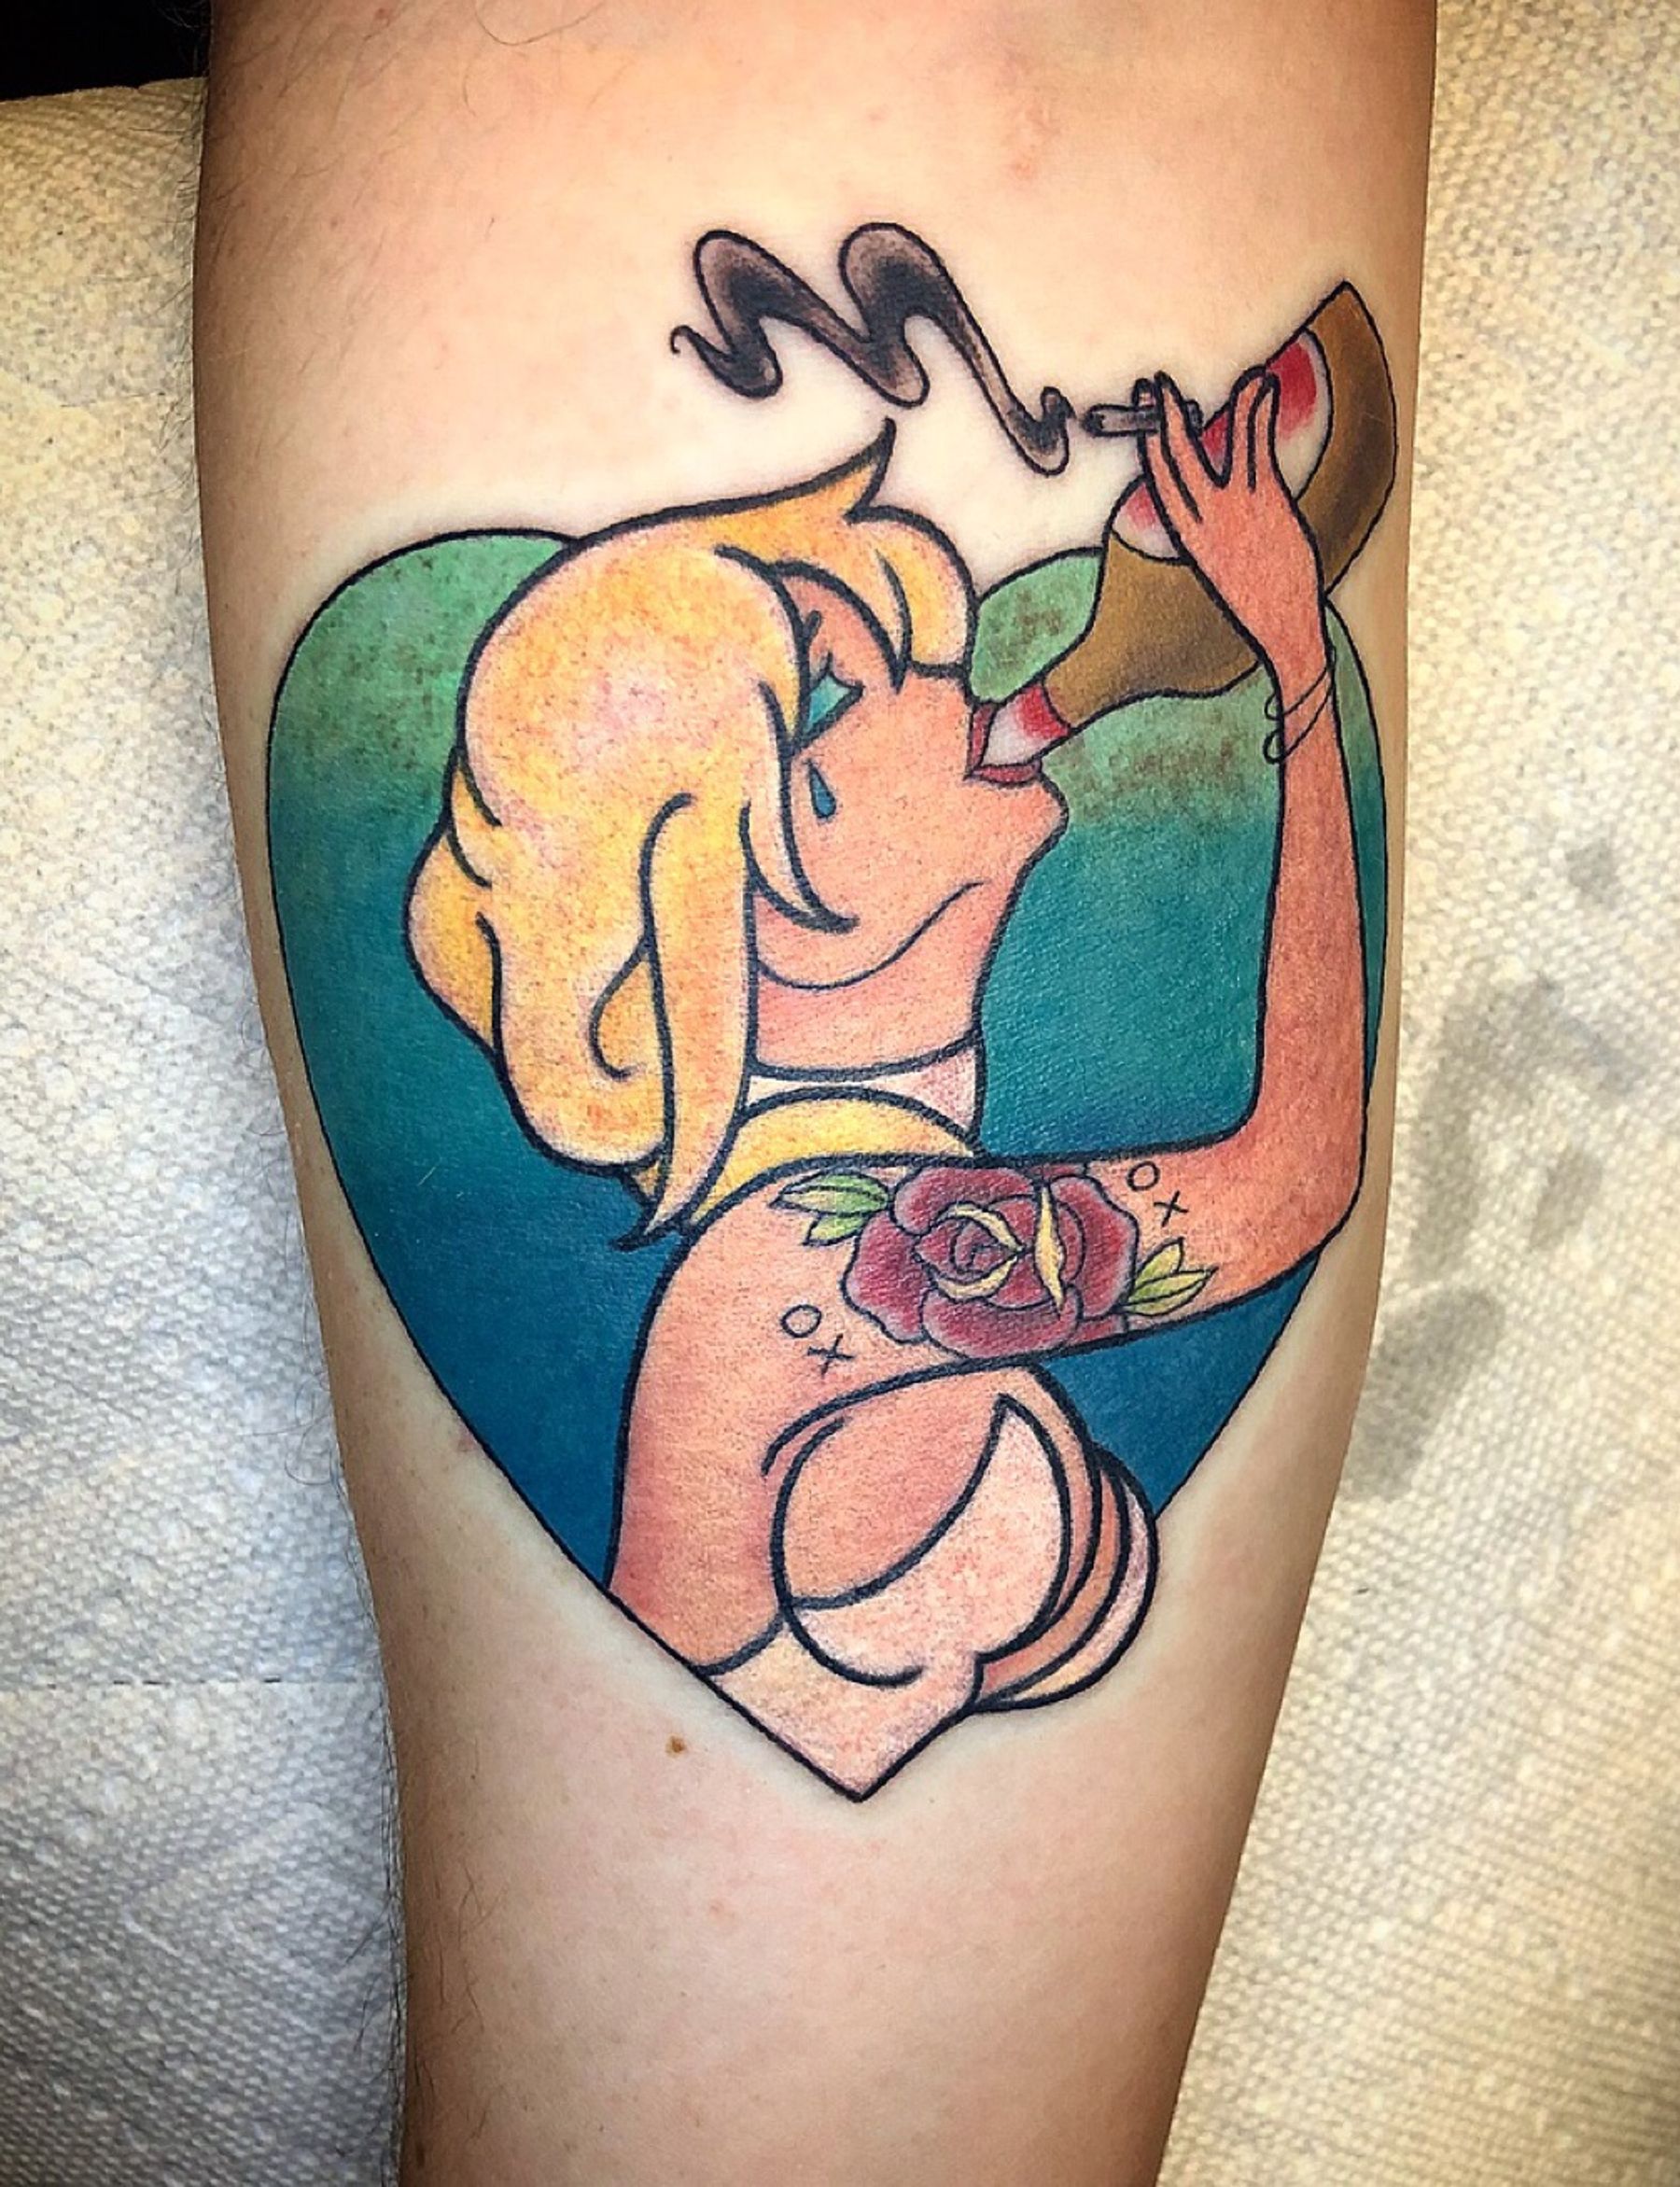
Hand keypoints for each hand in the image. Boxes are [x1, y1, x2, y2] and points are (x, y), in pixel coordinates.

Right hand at [1141, 370, 1326, 694]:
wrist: (1284, 629)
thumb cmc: (1257, 597)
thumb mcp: (1221, 562)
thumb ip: (1212, 527)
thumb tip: (1212, 498)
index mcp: (1188, 537)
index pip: (1160, 480)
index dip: (1149, 441)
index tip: (1146, 411)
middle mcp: (1204, 521)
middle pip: (1176, 458)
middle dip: (1166, 416)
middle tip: (1158, 382)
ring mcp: (1236, 510)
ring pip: (1225, 444)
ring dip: (1233, 402)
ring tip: (1245, 373)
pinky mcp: (1267, 503)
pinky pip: (1258, 447)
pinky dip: (1259, 411)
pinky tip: (1264, 387)